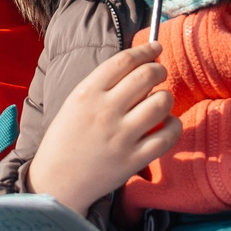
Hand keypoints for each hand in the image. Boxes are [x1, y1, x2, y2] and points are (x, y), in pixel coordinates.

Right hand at [27, 42, 179, 213]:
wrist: (57, 182)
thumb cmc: (65, 139)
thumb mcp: (74, 103)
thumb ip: (103, 84)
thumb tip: (138, 65)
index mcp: (87, 93)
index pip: (124, 60)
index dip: (145, 50)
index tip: (155, 48)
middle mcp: (105, 111)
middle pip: (147, 76)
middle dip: (159, 70)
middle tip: (159, 73)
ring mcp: (121, 136)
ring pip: (161, 102)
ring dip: (166, 97)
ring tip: (160, 102)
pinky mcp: (134, 159)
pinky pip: (168, 136)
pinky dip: (174, 125)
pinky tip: (167, 124)